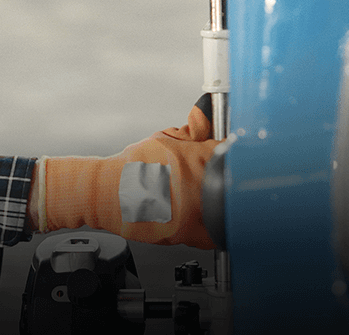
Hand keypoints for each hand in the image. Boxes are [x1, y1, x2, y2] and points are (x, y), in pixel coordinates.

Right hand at [29, 94, 220, 248]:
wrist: (109, 194)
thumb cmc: (133, 167)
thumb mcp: (163, 139)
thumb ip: (192, 129)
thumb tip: (205, 115)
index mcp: (200, 157)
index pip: (236, 154)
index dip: (235, 156)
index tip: (231, 159)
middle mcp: (203, 183)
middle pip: (239, 183)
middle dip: (230, 181)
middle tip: (218, 181)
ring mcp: (200, 210)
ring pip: (230, 210)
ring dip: (223, 204)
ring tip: (205, 199)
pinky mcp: (193, 233)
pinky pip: (216, 232)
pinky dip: (213, 227)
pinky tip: (200, 217)